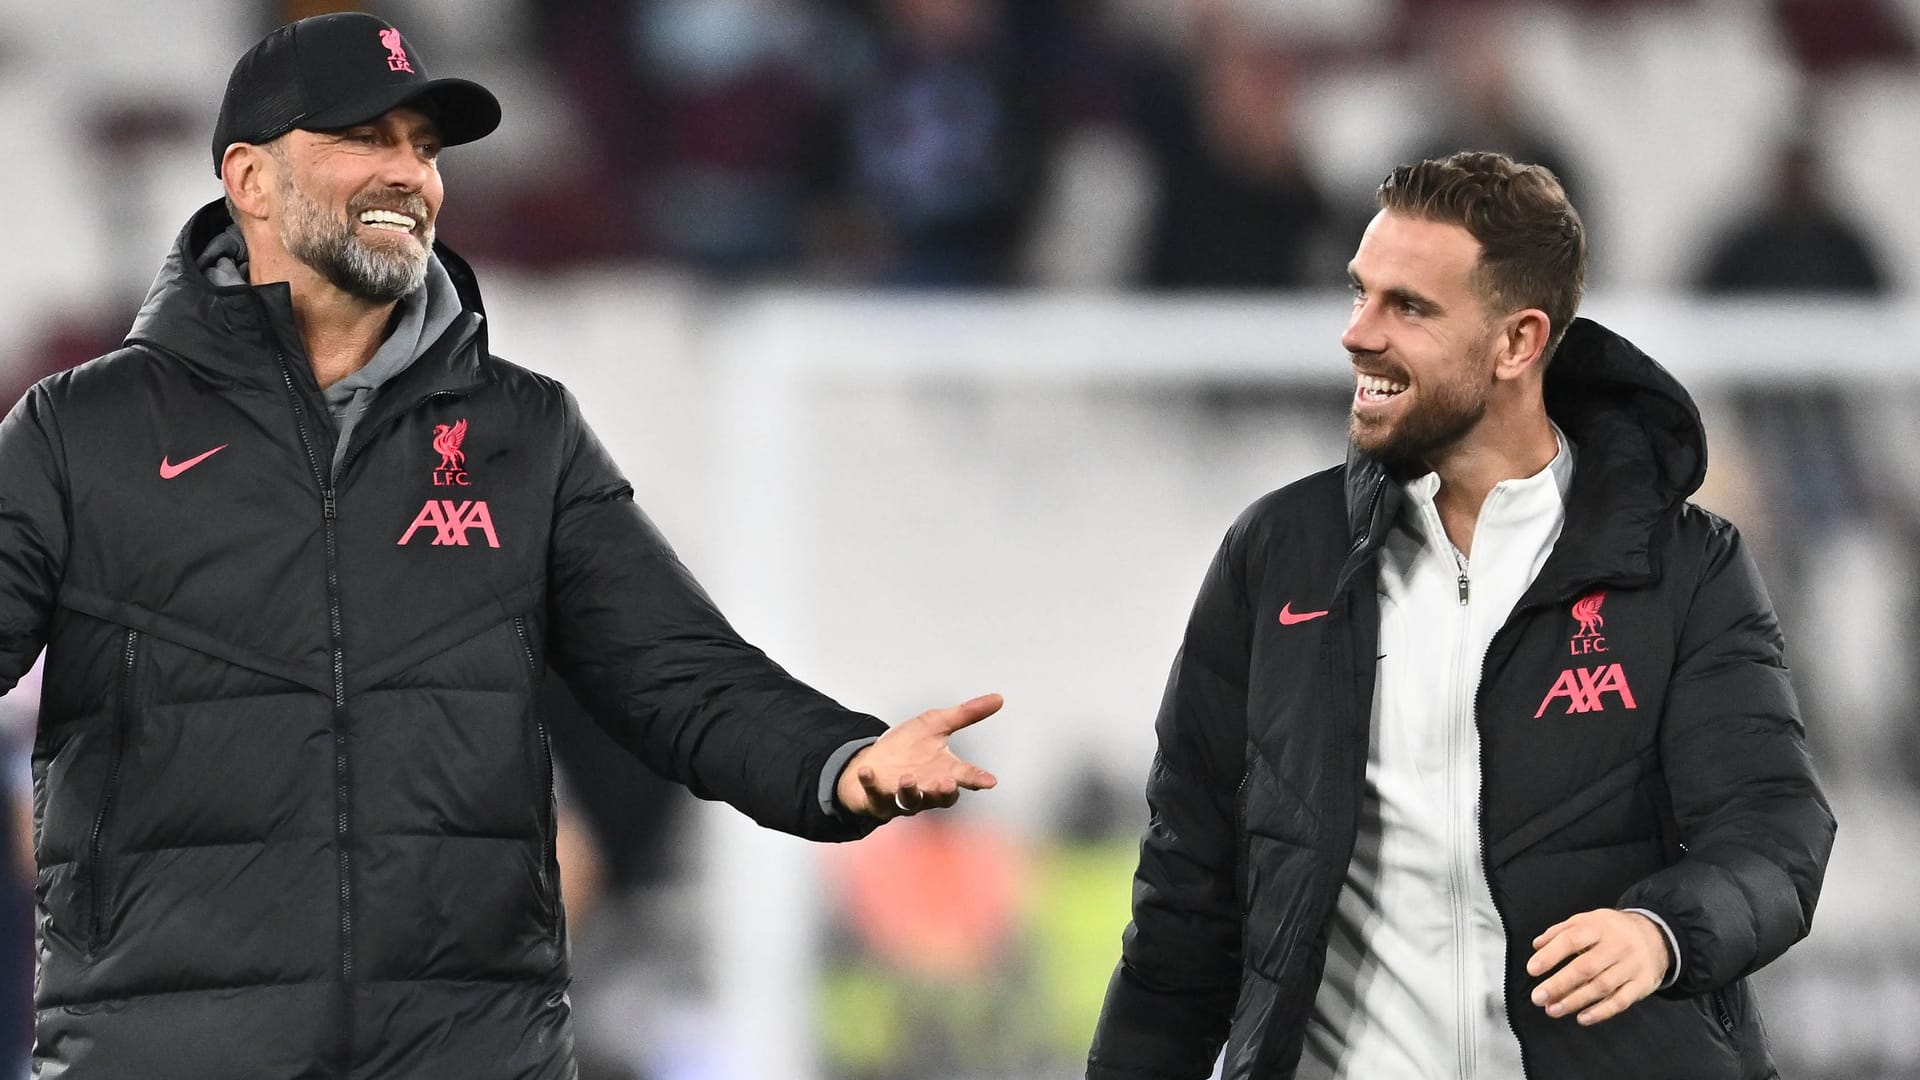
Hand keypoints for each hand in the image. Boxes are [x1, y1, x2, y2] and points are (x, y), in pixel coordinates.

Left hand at [836, 693, 1001, 819]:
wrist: (875, 759)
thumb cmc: (909, 747)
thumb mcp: (936, 724)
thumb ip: (966, 714)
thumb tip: (999, 698)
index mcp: (945, 771)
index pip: (966, 777)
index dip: (977, 779)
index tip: (990, 781)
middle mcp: (927, 788)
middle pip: (940, 796)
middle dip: (943, 791)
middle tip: (947, 782)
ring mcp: (902, 797)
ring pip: (910, 801)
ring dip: (910, 791)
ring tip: (907, 779)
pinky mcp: (878, 799)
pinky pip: (874, 795)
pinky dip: (870, 784)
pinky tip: (867, 771)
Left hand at [1527, 909, 1669, 1025]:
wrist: (1657, 936)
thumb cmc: (1613, 930)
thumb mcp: (1588, 920)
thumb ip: (1561, 931)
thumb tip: (1537, 945)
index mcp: (1599, 926)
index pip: (1572, 939)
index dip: (1551, 955)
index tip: (1533, 969)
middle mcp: (1617, 945)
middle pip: (1586, 967)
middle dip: (1559, 984)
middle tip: (1538, 997)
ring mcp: (1631, 966)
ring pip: (1601, 987)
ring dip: (1575, 1001)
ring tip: (1553, 1010)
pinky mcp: (1642, 984)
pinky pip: (1621, 1001)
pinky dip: (1601, 1012)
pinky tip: (1582, 1018)